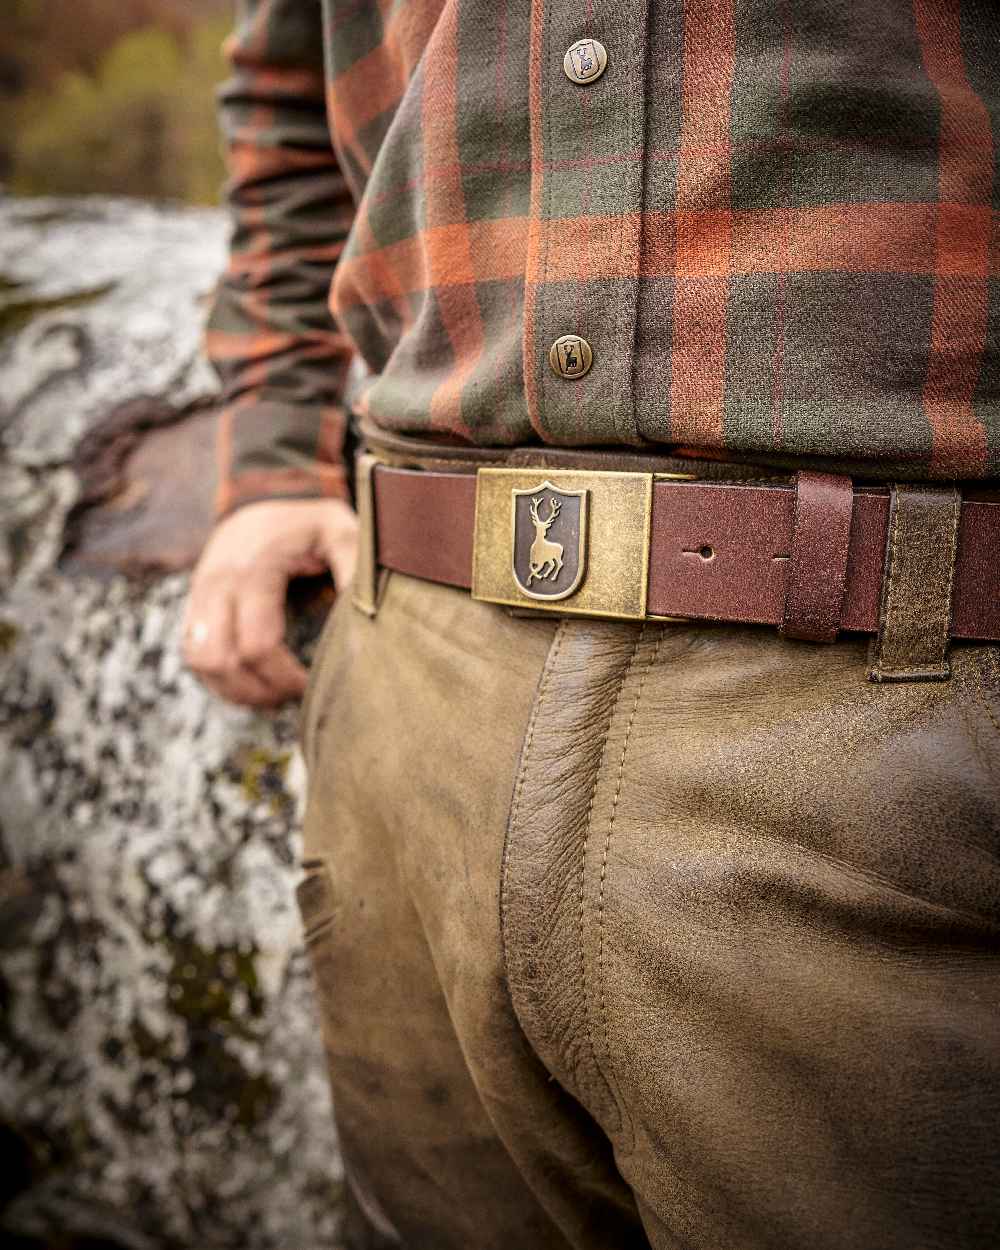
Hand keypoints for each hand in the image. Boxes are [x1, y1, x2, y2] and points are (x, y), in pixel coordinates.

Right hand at [182, 497, 357, 706]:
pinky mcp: (193, 605)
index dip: (285, 677)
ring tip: (273, 694)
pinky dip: (219, 677)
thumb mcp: (340, 532)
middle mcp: (217, 583)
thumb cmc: (307, 521)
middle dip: (257, 690)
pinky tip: (253, 682)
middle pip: (219, 660)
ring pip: (199, 662)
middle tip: (291, 695)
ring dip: (234, 688)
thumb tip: (368, 618)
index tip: (313, 684)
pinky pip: (192, 653)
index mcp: (253, 570)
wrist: (262, 496)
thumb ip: (355, 569)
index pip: (257, 645)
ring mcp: (199, 595)